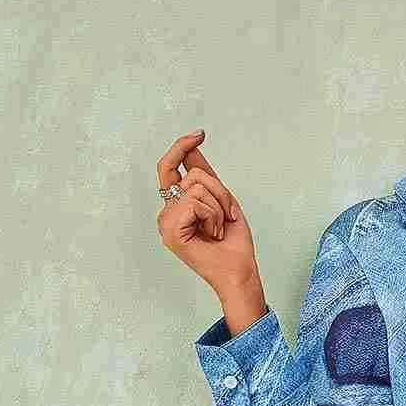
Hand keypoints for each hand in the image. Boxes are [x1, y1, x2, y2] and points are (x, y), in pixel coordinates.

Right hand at [156, 129, 257, 294]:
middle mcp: (167, 212)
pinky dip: (213, 215)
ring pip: (196, 186)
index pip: (170, 167)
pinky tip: (213, 233)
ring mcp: (166, 221)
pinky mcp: (170, 229)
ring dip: (219, 205)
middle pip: (192, 174)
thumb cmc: (233, 244)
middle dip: (219, 190)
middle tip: (228, 214)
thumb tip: (192, 150)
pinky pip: (195, 201)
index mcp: (177, 206)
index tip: (199, 134)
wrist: (239, 270)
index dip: (181, 147)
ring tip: (219, 228)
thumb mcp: (222, 201)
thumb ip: (205, 177)